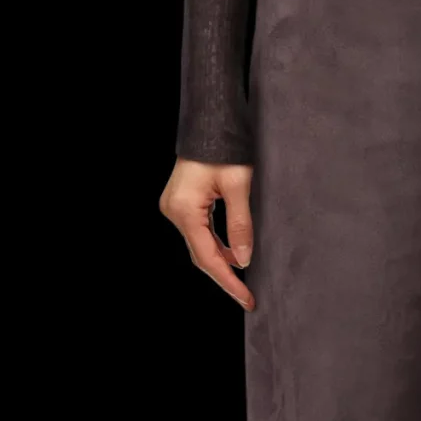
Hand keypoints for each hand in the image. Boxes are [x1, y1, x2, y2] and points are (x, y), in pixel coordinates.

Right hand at [159, 159, 256, 310]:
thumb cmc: (225, 147)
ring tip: (242, 282)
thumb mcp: (239, 186)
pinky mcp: (180, 204)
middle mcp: (173, 212)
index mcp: (185, 210)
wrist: (210, 122)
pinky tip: (231, 255)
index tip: (246, 298)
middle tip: (247, 297)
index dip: (228, 281)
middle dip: (224, 277)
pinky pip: (198, 233)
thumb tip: (243, 260)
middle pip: (200, 256)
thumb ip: (240, 225)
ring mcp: (174, 208)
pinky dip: (215, 246)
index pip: (208, 257)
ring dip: (220, 262)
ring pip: (199, 245)